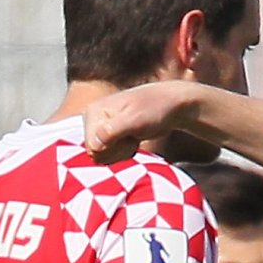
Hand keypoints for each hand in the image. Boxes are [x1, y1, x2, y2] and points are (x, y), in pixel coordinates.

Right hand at [85, 81, 199, 163]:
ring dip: (122, 152)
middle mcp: (93, 119)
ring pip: (104, 157)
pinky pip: (112, 156)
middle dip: (118, 151)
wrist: (170, 105)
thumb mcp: (135, 121)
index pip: (92, 148)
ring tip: (133, 136)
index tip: (127, 136)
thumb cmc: (154, 109)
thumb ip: (112, 131)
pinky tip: (133, 139)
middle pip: (97, 155)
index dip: (112, 148)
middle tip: (132, 136)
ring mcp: (101, 128)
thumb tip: (93, 146)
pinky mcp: (110, 135)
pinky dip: (125, 152)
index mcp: (93, 112)